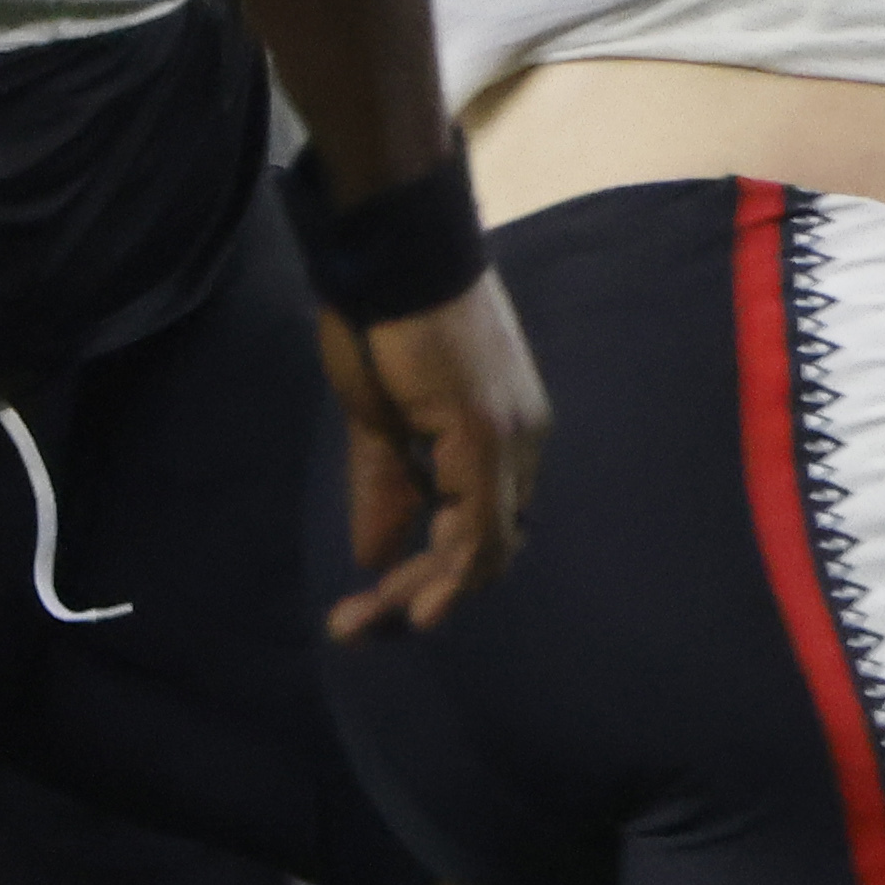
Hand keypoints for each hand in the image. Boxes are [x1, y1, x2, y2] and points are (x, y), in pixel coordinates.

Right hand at [323, 273, 544, 635]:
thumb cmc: (382, 323)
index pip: (485, 526)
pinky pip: (483, 522)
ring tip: (378, 624)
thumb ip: (386, 490)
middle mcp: (521, 443)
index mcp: (501, 438)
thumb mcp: (379, 422)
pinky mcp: (488, 432)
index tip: (376, 603)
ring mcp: (512, 438)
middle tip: (363, 628)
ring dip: (431, 592)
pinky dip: (453, 570)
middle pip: (491, 546)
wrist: (391, 256)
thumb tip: (375, 558)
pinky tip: (418, 604)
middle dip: (429, 594)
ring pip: (489, 545)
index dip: (434, 573)